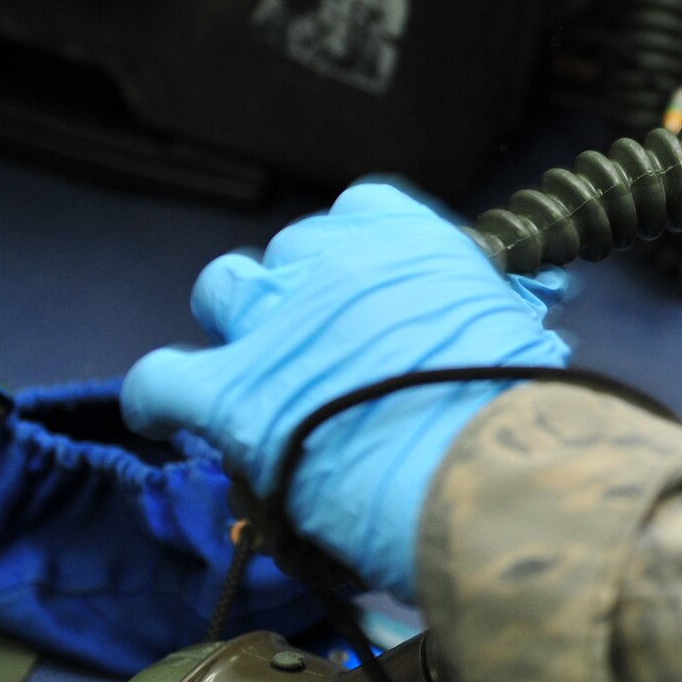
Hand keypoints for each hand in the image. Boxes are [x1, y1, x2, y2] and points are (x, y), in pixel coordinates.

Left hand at [122, 184, 571, 603]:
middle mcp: (337, 263)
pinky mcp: (233, 392)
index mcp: (414, 244)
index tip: (361, 289)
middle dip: (295, 291)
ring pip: (221, 290)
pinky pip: (160, 380)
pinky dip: (157, 399)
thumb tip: (483, 346)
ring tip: (249, 370)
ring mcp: (278, 323)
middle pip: (289, 251)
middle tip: (317, 347)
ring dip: (234, 325)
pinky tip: (162, 418)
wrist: (497, 472)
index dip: (351, 252)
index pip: (360, 209)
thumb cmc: (525, 419)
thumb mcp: (517, 340)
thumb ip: (476, 325)